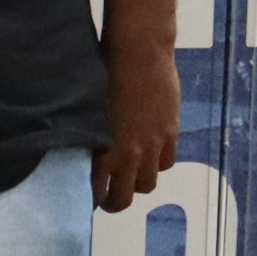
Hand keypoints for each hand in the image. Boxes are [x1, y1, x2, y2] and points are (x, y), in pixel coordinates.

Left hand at [94, 36, 180, 211]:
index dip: (94, 199)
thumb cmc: (103, 75)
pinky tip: (148, 155)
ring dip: (137, 183)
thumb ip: (90, 139)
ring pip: (148, 184)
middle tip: (108, 198)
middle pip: (125, 198)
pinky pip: (166, 163)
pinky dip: (157, 164)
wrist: (139, 53)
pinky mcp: (170, 133)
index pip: (98, 193)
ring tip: (129, 175)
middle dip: (115, 202)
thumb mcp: (87, 112)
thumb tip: (85, 154)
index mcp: (104, 151)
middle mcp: (130, 155)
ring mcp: (153, 146)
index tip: (90, 197)